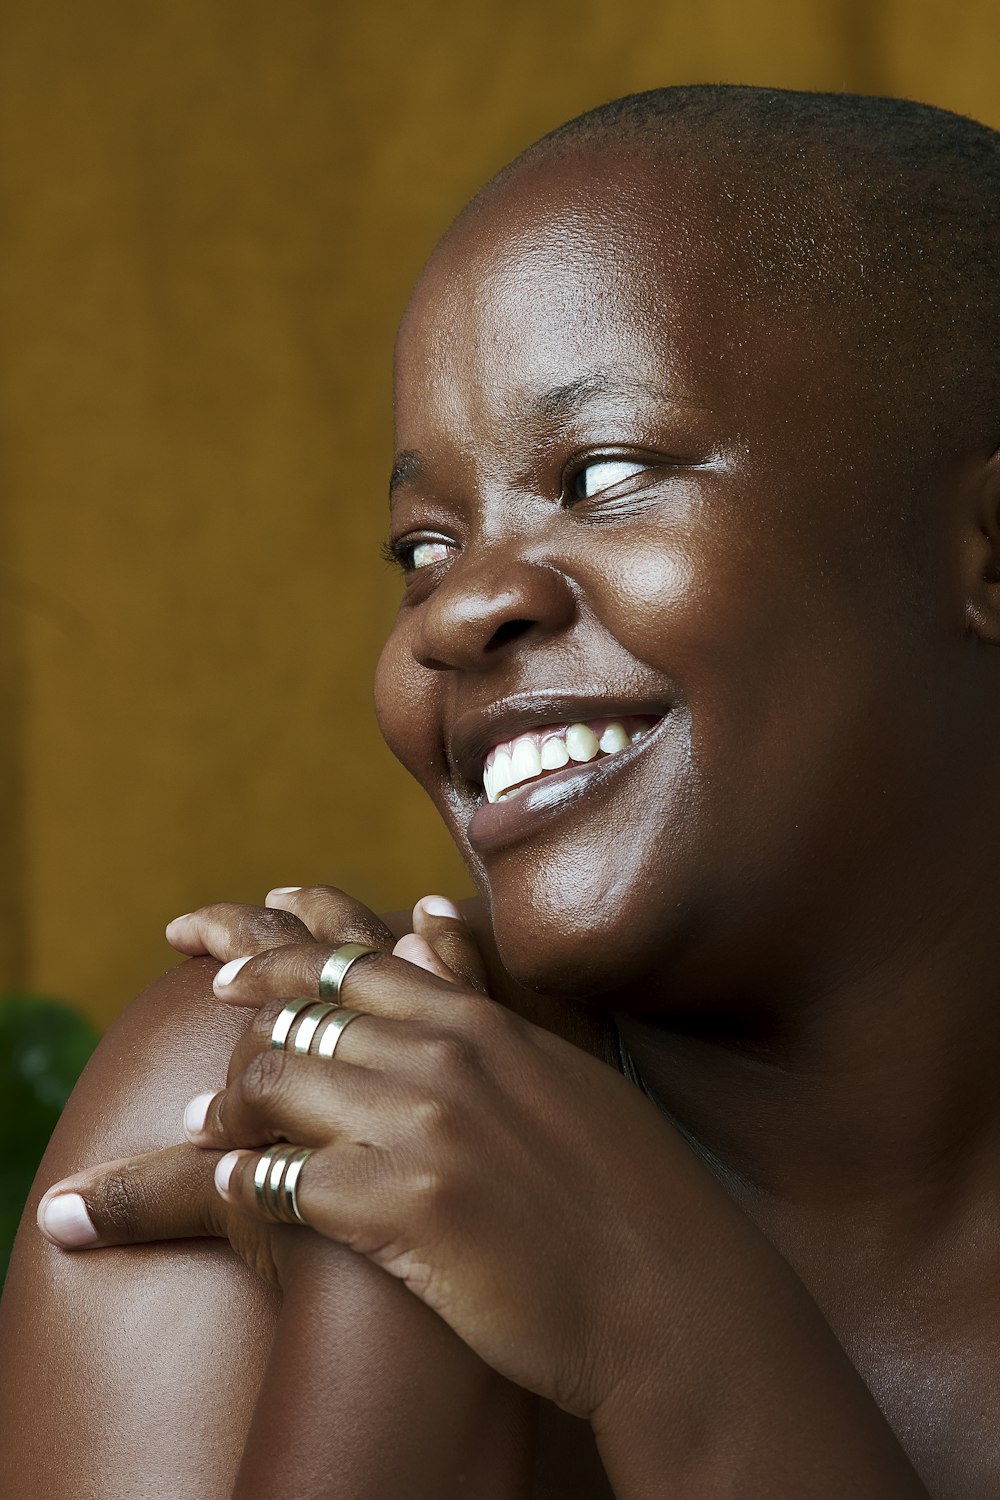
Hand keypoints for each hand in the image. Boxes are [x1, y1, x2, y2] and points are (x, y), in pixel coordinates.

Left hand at [39, 884, 685, 1420]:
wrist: (672, 1294)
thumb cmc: (628, 1188)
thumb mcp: (564, 1065)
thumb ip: (488, 998)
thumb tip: (429, 918)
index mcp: (483, 1025)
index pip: (350, 966)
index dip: (275, 966)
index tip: (232, 978)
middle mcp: (447, 1061)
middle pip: (299, 1021)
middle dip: (237, 1045)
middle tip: (211, 1086)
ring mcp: (426, 1130)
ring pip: (278, 1086)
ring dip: (230, 1114)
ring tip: (211, 1138)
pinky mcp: (407, 1211)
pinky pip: (286, 1181)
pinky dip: (248, 1184)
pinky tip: (237, 1193)